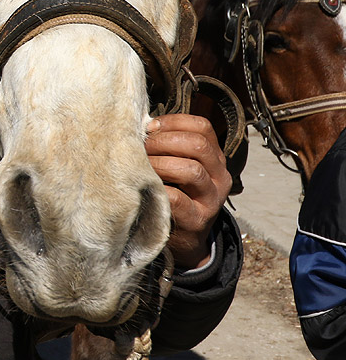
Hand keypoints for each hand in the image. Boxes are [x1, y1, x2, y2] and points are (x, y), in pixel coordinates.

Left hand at [146, 113, 231, 269]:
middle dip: (163, 141)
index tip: (150, 127)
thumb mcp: (180, 168)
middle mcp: (220, 177)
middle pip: (198, 145)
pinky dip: (158, 190)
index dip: (173, 122)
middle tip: (142, 147)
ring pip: (192, 170)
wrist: (185, 238)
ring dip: (160, 164)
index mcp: (215, 158)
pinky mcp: (197, 221)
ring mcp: (211, 200)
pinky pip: (178, 199)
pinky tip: (145, 187)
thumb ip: (169, 147)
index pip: (202, 127)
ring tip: (140, 167)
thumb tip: (142, 125)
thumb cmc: (176, 194)